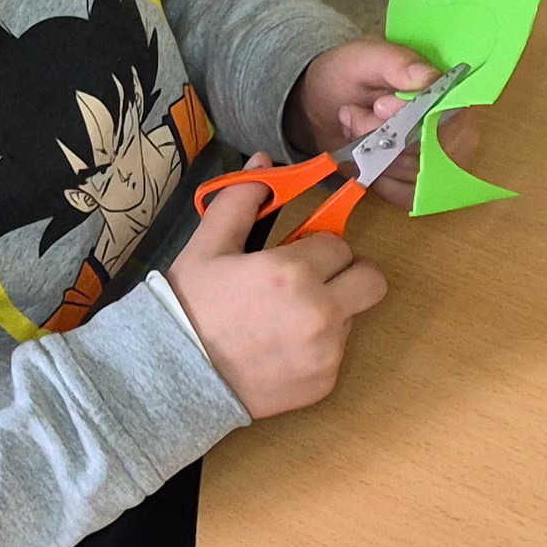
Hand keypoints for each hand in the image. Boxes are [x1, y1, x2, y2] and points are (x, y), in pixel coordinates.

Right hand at [166, 178, 386, 417]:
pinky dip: (317, 348)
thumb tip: (264, 163)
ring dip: (330, 311)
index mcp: (293, 272)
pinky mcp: (325, 383)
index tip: (295, 256)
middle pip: (372, 281)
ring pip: (353, 317)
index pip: (339, 245)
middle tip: (314, 281)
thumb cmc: (189, 308)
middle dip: (348, 274)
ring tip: (281, 319)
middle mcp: (321, 313)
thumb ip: (241, 202)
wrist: (174, 377)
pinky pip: (337, 354)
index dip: (317, 247)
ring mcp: (327, 353)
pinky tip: (278, 349)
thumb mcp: (207, 247)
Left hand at [286, 38, 447, 204]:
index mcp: (450, 94)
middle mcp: (454, 131)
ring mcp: (441, 162)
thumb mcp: (365, 57)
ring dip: (373, 155)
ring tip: (353, 127)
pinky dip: (379, 180)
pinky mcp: (422, 185)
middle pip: (427, 152)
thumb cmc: (350, 75)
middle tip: (353, 114)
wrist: (325, 102)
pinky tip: (365, 158)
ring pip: (411, 174)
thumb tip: (430, 78)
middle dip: (380, 137)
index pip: (448, 119)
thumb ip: (396, 63)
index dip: (410, 118)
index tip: (378, 106)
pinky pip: (408, 196)